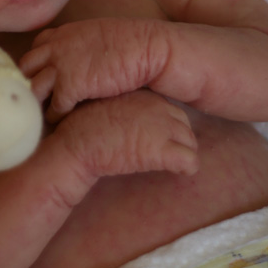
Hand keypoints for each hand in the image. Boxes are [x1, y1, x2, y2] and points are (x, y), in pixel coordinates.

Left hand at [20, 19, 165, 120]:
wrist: (149, 48)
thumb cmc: (130, 44)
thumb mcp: (95, 37)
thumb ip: (78, 47)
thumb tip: (74, 59)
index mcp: (62, 34)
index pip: (34, 50)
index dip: (36, 67)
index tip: (39, 80)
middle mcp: (55, 47)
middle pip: (25, 69)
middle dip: (27, 84)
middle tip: (33, 102)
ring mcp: (60, 66)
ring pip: (33, 89)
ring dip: (37, 104)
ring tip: (41, 116)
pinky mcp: (71, 86)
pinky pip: (54, 107)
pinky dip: (55, 116)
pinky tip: (61, 122)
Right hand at [55, 90, 198, 183]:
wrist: (76, 143)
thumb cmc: (84, 127)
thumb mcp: (108, 105)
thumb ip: (128, 107)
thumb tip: (136, 120)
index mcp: (146, 95)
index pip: (171, 110)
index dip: (165, 127)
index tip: (153, 139)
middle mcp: (159, 107)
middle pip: (185, 126)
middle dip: (177, 141)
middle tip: (161, 154)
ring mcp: (162, 128)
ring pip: (191, 143)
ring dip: (182, 154)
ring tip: (167, 165)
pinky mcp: (161, 151)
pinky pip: (190, 162)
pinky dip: (186, 169)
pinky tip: (175, 172)